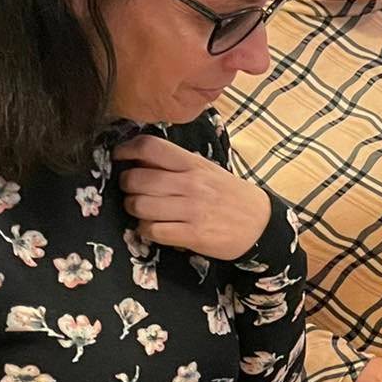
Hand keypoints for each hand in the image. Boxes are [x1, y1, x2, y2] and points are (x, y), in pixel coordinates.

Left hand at [114, 134, 271, 260]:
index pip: (150, 147)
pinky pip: (153, 231)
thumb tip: (139, 161)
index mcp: (193, 163)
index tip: (119, 158)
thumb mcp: (207, 171)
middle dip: (126, 187)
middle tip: (132, 192)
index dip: (126, 151)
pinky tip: (153, 229)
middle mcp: (191, 183)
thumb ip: (177, 165)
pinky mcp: (193, 234)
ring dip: (133, 210)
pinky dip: (146, 231)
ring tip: (142, 212)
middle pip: (137, 179)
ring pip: (140, 206)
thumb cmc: (229, 195)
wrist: (262, 223)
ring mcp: (192, 210)